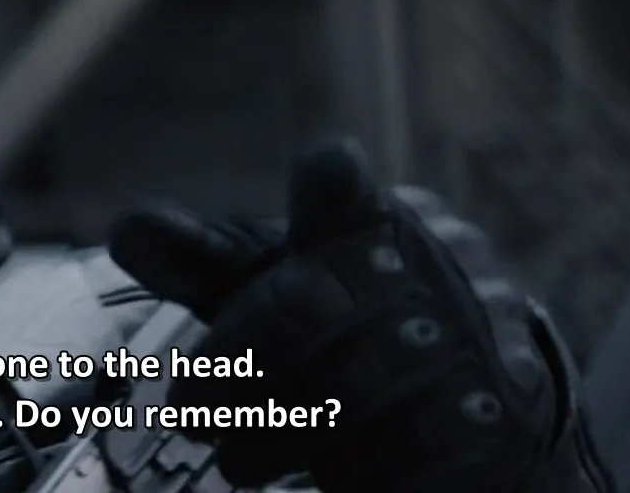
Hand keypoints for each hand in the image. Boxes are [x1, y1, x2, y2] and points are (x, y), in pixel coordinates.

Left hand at [108, 140, 561, 491]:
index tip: (331, 167)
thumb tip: (129, 229)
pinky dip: (353, 474)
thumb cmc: (353, 329)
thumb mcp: (275, 286)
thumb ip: (206, 262)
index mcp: (370, 219)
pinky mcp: (499, 418)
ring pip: (357, 389)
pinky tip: (324, 476)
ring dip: (280, 433)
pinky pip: (413, 453)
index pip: (343, 187)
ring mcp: (475, 339)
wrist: (485, 401)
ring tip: (238, 460)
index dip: (333, 182)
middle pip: (311, 304)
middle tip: (191, 412)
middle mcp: (431, 266)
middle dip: (237, 364)